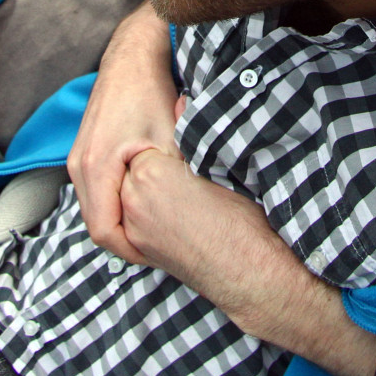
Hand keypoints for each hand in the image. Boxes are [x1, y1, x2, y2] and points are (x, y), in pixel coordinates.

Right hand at [67, 2, 178, 262]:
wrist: (133, 56)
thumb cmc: (153, 93)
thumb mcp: (172, 139)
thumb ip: (175, 178)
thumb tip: (195, 213)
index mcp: (96, 167)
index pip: (105, 233)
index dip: (134, 251)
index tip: (161, 254)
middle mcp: (78, 166)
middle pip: (97, 226)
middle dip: (129, 242)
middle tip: (163, 248)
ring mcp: (77, 159)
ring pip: (95, 210)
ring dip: (122, 223)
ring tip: (155, 227)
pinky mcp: (83, 152)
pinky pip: (95, 194)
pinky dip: (116, 205)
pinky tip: (143, 203)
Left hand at [119, 151, 375, 375]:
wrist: (248, 274)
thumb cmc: (241, 219)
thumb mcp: (217, 167)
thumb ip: (189, 133)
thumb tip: (180, 102)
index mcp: (152, 173)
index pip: (145, 143)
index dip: (163, 141)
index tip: (178, 143)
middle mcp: (133, 201)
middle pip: (131, 168)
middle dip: (148, 163)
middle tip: (175, 164)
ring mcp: (133, 227)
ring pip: (127, 194)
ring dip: (141, 187)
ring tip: (171, 187)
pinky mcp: (139, 248)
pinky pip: (130, 219)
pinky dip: (142, 210)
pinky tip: (166, 208)